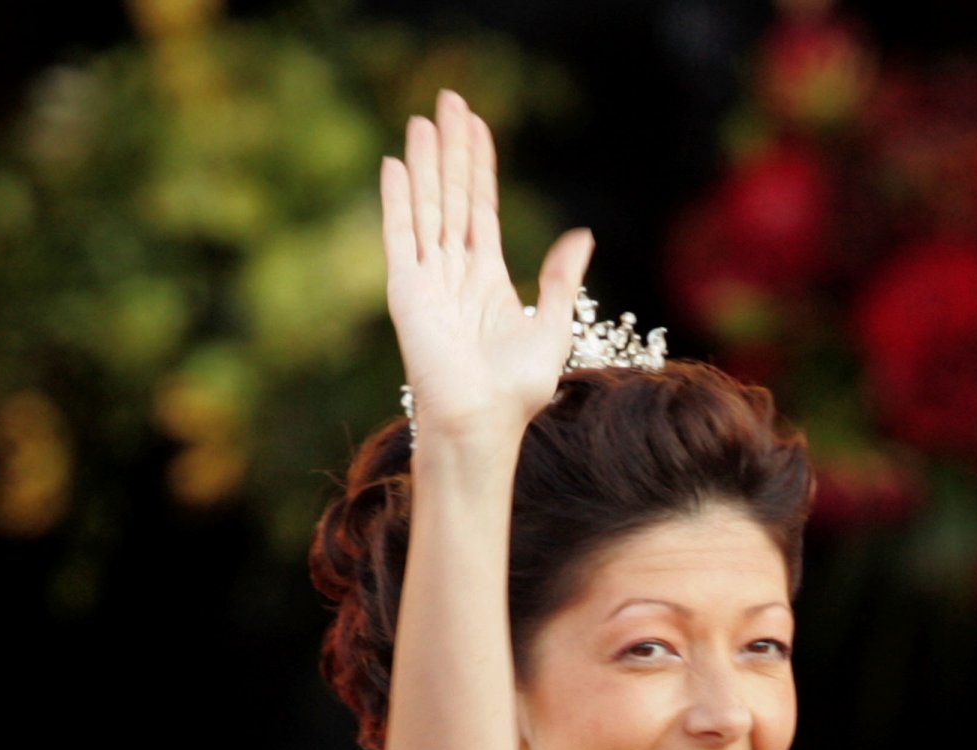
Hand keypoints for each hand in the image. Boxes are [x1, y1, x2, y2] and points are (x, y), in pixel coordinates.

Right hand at [380, 90, 593, 445]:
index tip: (477, 125)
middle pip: (452, 196)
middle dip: (451, 150)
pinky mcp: (407, 291)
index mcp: (487, 279)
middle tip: (449, 99)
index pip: (481, 209)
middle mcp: (454, 274)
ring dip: (425, 163)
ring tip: (423, 120)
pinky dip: (397, 201)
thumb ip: (560, 281)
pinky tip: (395, 166)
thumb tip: (581, 235)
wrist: (482, 422)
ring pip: (428, 207)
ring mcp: (428, 280)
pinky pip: (401, 236)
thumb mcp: (552, 328)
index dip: (479, 167)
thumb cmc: (516, 392)